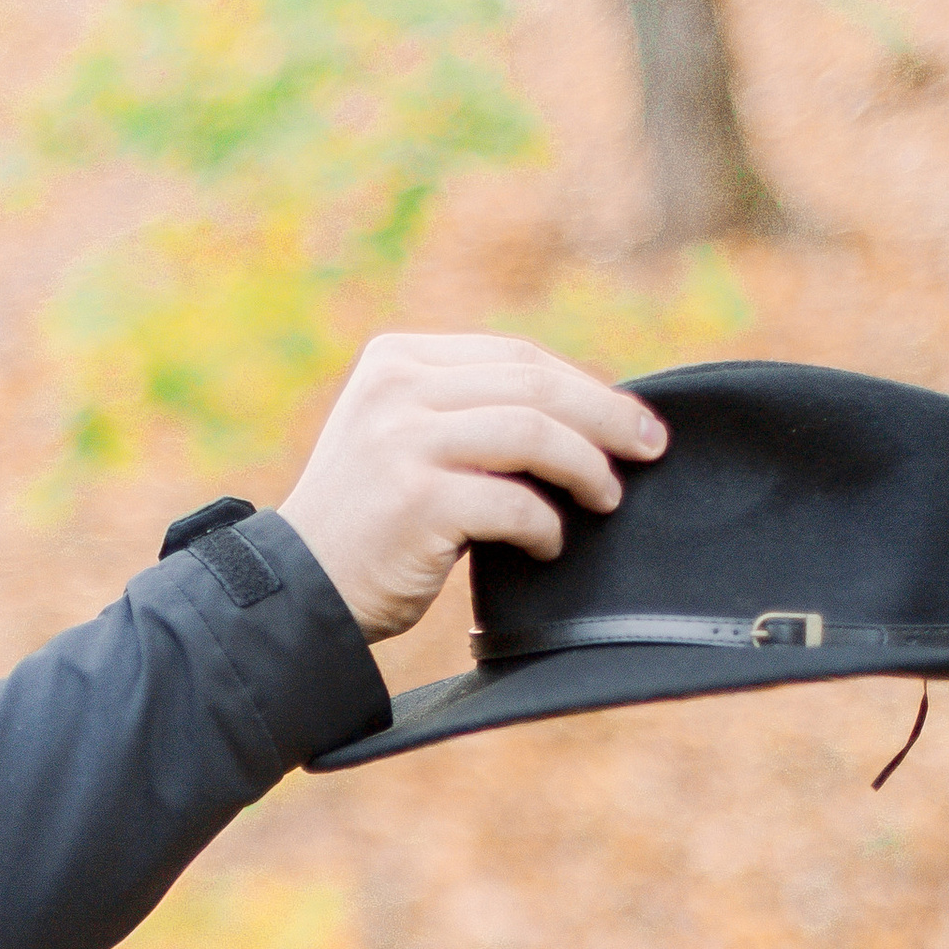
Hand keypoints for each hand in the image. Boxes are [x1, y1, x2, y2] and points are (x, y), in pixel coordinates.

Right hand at [276, 333, 666, 645]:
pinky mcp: (416, 500)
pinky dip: (546, 526)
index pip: (514, 355)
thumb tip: (583, 416)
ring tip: (606, 498)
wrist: (298, 593)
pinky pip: (514, 503)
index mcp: (395, 360)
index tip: (627, 420)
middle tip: (650, 448)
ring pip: (532, 433)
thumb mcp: (402, 440)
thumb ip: (466, 414)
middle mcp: (396, 389)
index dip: (582, 385)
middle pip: (533, 384)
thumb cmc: (366, 526)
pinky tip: (550, 546)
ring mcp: (402, 441)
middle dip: (606, 416)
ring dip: (586, 468)